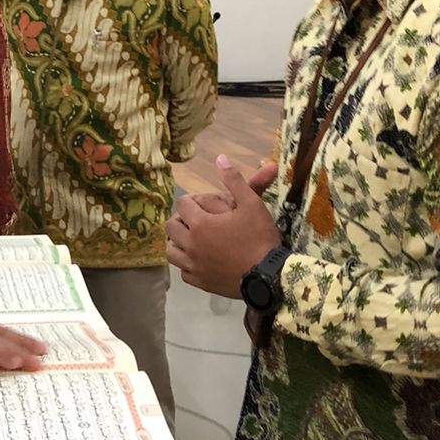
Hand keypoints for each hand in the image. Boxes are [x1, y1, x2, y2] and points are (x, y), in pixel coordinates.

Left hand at [165, 155, 281, 297]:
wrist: (269, 276)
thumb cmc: (259, 238)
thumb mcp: (251, 203)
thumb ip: (234, 180)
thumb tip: (220, 157)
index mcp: (200, 223)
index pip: (182, 204)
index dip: (192, 200)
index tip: (203, 204)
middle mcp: (190, 244)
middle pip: (170, 227)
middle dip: (180, 219)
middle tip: (195, 220)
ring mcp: (193, 266)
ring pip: (170, 251)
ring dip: (177, 243)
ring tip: (192, 240)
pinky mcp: (199, 283)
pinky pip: (183, 272)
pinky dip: (187, 264)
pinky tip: (199, 260)